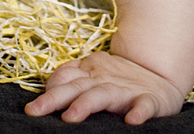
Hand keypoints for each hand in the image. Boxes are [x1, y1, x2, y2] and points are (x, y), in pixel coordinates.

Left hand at [24, 52, 184, 124]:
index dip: (48, 90)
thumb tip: (48, 86)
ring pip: (104, 95)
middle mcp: (104, 79)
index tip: (32, 108)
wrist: (160, 74)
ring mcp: (126, 89)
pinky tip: (131, 121)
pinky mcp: (149, 100)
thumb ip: (72, 77)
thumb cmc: (119, 79)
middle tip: (35, 111)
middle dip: (55, 98)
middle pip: (76, 86)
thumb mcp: (93, 74)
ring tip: (71, 117)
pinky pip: (144, 106)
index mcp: (89, 72)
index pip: (64, 78)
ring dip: (87, 104)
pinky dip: (139, 112)